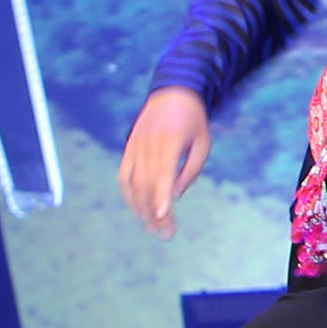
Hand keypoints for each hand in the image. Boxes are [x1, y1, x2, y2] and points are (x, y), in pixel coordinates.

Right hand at [118, 87, 211, 236]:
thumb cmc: (193, 121)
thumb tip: (175, 195)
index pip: (162, 175)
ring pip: (132, 183)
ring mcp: (135, 147)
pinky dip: (128, 194)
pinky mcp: (128, 149)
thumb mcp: (203, 143)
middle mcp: (148, 145)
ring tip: (152, 227)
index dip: (161, 197)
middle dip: (154, 212)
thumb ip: (191, 170)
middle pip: (147, 185)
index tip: (163, 217)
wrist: (172, 94)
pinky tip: (137, 209)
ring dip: (140, 208)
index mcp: (169, 142)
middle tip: (165, 233)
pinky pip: (124, 175)